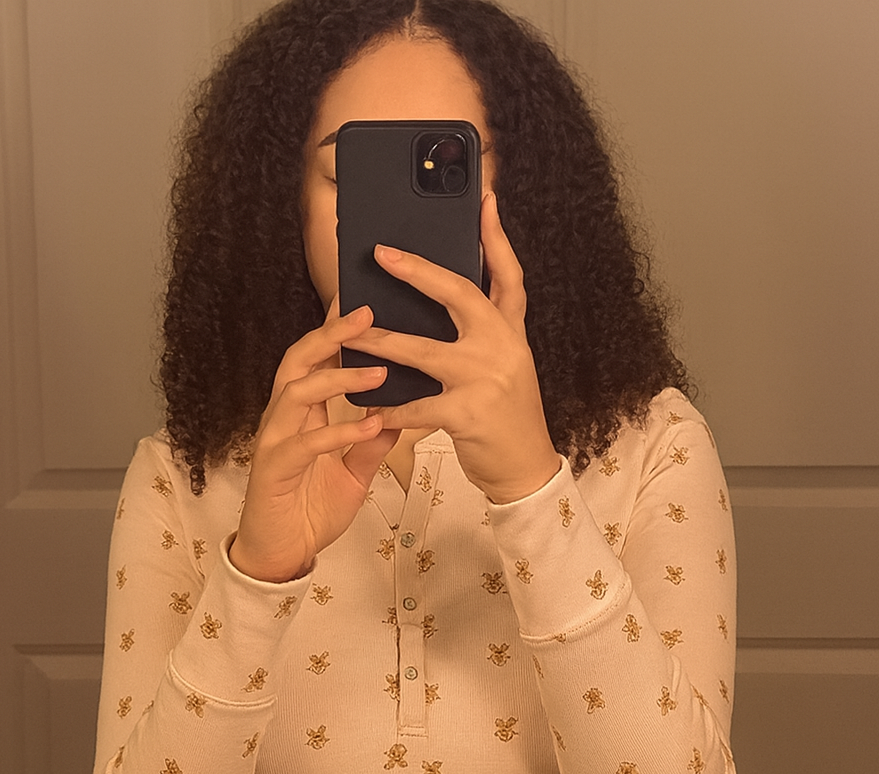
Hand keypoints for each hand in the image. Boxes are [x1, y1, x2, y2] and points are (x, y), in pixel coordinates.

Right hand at [229, 303, 400, 582]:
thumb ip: (370, 444)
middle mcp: (283, 418)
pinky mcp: (274, 469)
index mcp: (301, 414)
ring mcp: (275, 441)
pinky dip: (338, 432)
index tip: (366, 302)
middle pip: (300, 360)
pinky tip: (369, 426)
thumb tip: (397, 414)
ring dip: (339, 379)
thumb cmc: (310, 510)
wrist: (282, 554)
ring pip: (298, 392)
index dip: (336, 330)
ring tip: (379, 371)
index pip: (316, 360)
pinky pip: (306, 443)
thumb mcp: (352, 473)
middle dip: (331, 334)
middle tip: (368, 313)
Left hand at [354, 192, 560, 504]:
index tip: (485, 200)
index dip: (496, 237)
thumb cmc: (507, 416)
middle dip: (419, 271)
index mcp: (511, 331)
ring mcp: (485, 379)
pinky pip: (418, 406)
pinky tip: (370, 407)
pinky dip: (391, 409)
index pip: (509, 275)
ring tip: (353, 332)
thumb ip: (485, 331)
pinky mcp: (468, 414)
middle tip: (383, 253)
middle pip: (459, 294)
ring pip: (422, 351)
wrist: (526, 469)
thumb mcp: (507, 365)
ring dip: (382, 341)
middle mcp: (502, 347)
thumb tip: (452, 298)